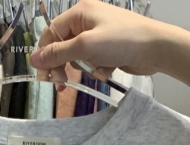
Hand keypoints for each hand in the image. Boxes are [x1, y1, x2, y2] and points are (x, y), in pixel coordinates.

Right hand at [30, 0, 176, 83]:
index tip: (44, 75)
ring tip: (95, 72)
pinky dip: (97, 69)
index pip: (51, 33)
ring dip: (83, 68)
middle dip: (63, 65)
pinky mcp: (107, 50)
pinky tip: (108, 70)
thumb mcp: (85, 46)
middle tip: (62, 85)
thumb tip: (33, 59)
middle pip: (62, 47)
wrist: (156, 49)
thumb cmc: (121, 40)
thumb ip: (58, 53)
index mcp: (79, 13)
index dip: (45, 54)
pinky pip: (92, 63)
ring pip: (77, 58)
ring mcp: (98, 36)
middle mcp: (86, 22)